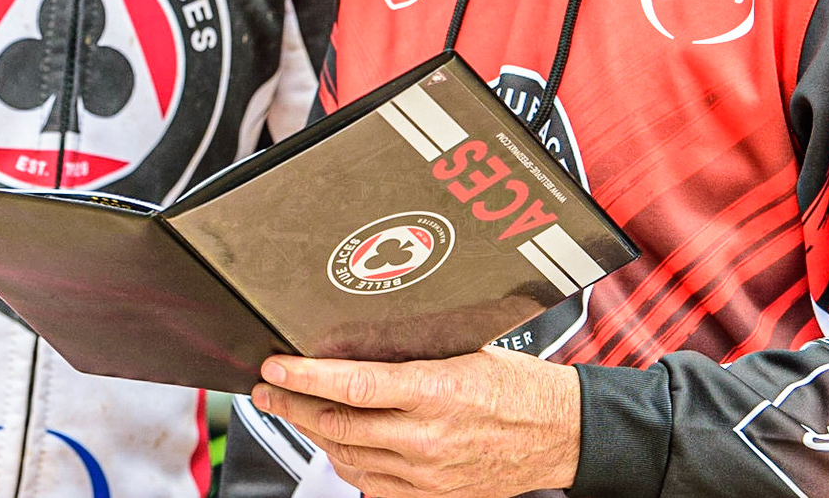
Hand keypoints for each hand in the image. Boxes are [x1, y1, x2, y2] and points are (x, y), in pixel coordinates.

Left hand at [250, 346, 580, 496]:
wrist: (560, 435)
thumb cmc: (519, 389)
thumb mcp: (465, 353)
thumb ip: (410, 358)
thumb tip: (356, 345)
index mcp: (436, 392)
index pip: (353, 386)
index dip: (305, 377)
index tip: (276, 368)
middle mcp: (426, 438)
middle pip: (338, 426)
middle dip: (293, 406)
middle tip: (268, 390)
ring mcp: (427, 475)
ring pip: (348, 458)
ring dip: (315, 435)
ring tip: (297, 411)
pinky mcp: (431, 497)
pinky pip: (372, 485)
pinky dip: (348, 463)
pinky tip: (340, 444)